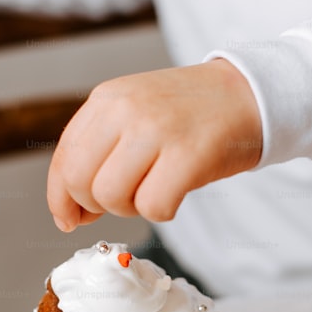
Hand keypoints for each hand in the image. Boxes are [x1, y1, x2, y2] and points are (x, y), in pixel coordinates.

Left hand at [47, 59, 261, 230]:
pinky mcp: (188, 155)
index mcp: (107, 99)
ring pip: (111, 197)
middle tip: (125, 200)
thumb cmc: (192, 113)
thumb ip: (101, 150)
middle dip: (96, 206)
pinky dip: (163, 211)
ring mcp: (156, 130)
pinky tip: (177, 193)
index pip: (63, 157)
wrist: (251, 93)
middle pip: (80, 181)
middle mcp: (126, 110)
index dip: (60, 198)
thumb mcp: (136, 112)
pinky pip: (152, 207)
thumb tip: (72, 211)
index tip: (70, 218)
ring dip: (131, 208)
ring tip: (154, 190)